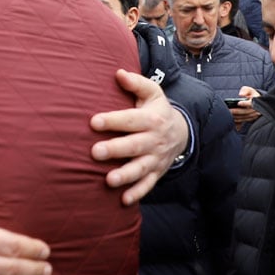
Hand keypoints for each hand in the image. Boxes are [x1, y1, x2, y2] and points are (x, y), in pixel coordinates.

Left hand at [90, 69, 188, 204]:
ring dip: (125, 175)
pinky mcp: (156, 172)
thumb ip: (136, 83)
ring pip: (141, 169)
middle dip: (115, 149)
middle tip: (95, 152)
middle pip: (134, 145)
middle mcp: (154, 140)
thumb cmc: (157, 110)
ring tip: (109, 180)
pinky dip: (137, 193)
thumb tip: (118, 73)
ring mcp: (155, 158)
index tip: (93, 122)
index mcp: (151, 119)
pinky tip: (123, 201)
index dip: (112, 120)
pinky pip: (148, 185)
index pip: (130, 119)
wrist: (181, 133)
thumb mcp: (153, 93)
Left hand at [231, 85, 262, 126]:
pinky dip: (238, 120)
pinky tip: (231, 119)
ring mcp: (255, 115)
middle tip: (228, 110)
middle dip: (237, 111)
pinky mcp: (251, 118)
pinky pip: (244, 120)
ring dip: (236, 116)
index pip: (251, 103)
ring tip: (228, 114)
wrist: (256, 100)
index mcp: (257, 100)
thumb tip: (240, 94)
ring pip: (245, 117)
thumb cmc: (251, 94)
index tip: (238, 103)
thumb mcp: (249, 90)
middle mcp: (257, 109)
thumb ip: (245, 90)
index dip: (245, 103)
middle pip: (246, 111)